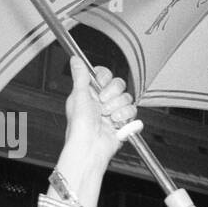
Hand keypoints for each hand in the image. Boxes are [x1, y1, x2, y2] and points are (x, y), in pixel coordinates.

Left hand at [55, 57, 140, 206]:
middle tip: (102, 103)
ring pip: (127, 98)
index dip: (105, 76)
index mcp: (90, 92)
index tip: (100, 81)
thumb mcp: (78, 97)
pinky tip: (116, 123)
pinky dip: (125, 117)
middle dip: (112, 93)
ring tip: (107, 116)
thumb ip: (81, 77)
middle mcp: (103, 100)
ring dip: (117, 107)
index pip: (103, 74)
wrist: (90, 146)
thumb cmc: (80, 126)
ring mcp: (114, 111)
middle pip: (119, 84)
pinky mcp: (123, 122)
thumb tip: (75, 60)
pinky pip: (132, 111)